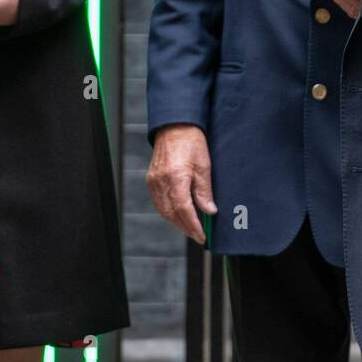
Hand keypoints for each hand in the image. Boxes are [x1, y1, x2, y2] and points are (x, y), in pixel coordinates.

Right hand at [146, 123, 216, 245]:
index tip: (202, 235)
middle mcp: (161, 182)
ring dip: (176, 222)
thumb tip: (209, 211)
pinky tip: (178, 215)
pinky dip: (168, 212)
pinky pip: (158, 202)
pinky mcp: (152, 179)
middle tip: (198, 235)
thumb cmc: (191, 141)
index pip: (183, 210)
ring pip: (163, 210)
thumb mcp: (204, 165)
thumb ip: (205, 191)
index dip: (193, 225)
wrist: (174, 125)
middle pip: (171, 214)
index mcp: (175, 178)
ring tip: (190, 228)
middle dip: (185, 227)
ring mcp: (154, 181)